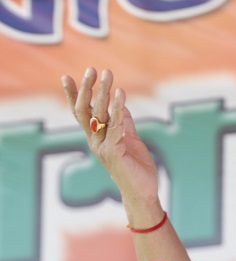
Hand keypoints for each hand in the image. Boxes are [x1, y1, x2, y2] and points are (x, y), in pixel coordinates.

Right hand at [61, 68, 163, 225]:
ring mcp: (103, 146)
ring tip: (107, 74)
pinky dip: (118, 108)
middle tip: (91, 69)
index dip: (73, 95)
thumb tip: (121, 104)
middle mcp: (95, 140)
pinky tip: (121, 93)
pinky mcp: (114, 151)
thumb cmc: (136, 167)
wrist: (143, 192)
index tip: (66, 77)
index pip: (81, 113)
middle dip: (87, 88)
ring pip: (98, 115)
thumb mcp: (130, 139)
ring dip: (103, 92)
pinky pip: (115, 125)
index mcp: (97, 137)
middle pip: (85, 110)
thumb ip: (125, 122)